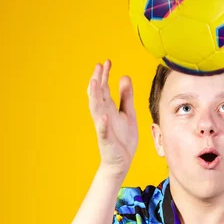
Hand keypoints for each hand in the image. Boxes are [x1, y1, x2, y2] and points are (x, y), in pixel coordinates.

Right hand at [88, 59, 137, 175]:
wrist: (122, 161)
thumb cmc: (124, 137)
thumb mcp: (128, 113)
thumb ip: (126, 96)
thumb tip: (125, 76)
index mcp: (109, 108)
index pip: (104, 89)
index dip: (105, 75)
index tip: (107, 62)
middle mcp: (104, 115)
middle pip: (98, 95)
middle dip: (98, 81)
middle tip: (99, 66)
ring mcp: (103, 127)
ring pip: (96, 110)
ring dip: (95, 96)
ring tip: (95, 83)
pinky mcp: (107, 140)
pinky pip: (103, 132)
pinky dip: (102, 125)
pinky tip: (103, 117)